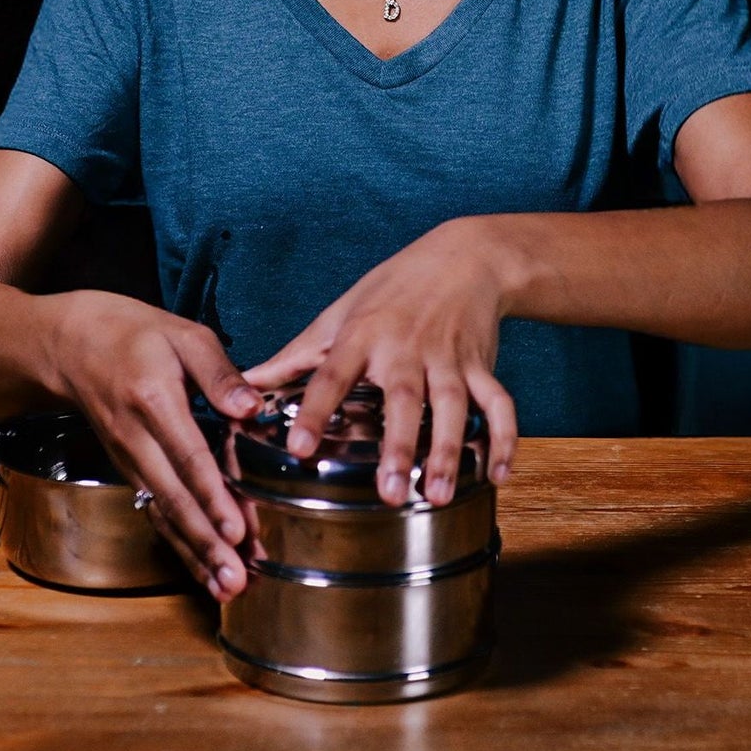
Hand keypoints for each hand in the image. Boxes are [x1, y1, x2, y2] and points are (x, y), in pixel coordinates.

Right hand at [50, 290, 261, 601]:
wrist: (69, 345)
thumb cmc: (133, 332)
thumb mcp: (182, 334)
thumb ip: (219, 372)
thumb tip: (250, 407)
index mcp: (153, 400)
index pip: (188, 456)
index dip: (213, 495)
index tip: (237, 529)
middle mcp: (136, 438)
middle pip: (174, 498)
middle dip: (207, 542)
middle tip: (237, 578)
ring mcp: (128, 459)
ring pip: (163, 513)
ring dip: (195, 553)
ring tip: (226, 587)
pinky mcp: (128, 469)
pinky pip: (155, 510)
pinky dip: (180, 542)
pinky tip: (203, 569)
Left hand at [243, 218, 517, 507]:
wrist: (463, 256)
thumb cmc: (392, 287)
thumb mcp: (339, 312)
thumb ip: (296, 355)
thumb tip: (247, 384)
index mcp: (363, 334)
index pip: (333, 375)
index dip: (315, 411)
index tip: (299, 447)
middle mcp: (406, 347)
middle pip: (402, 397)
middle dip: (396, 444)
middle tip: (388, 491)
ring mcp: (448, 357)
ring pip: (453, 404)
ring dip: (447, 450)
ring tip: (436, 494)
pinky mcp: (482, 363)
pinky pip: (499, 402)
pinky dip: (503, 438)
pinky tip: (498, 475)